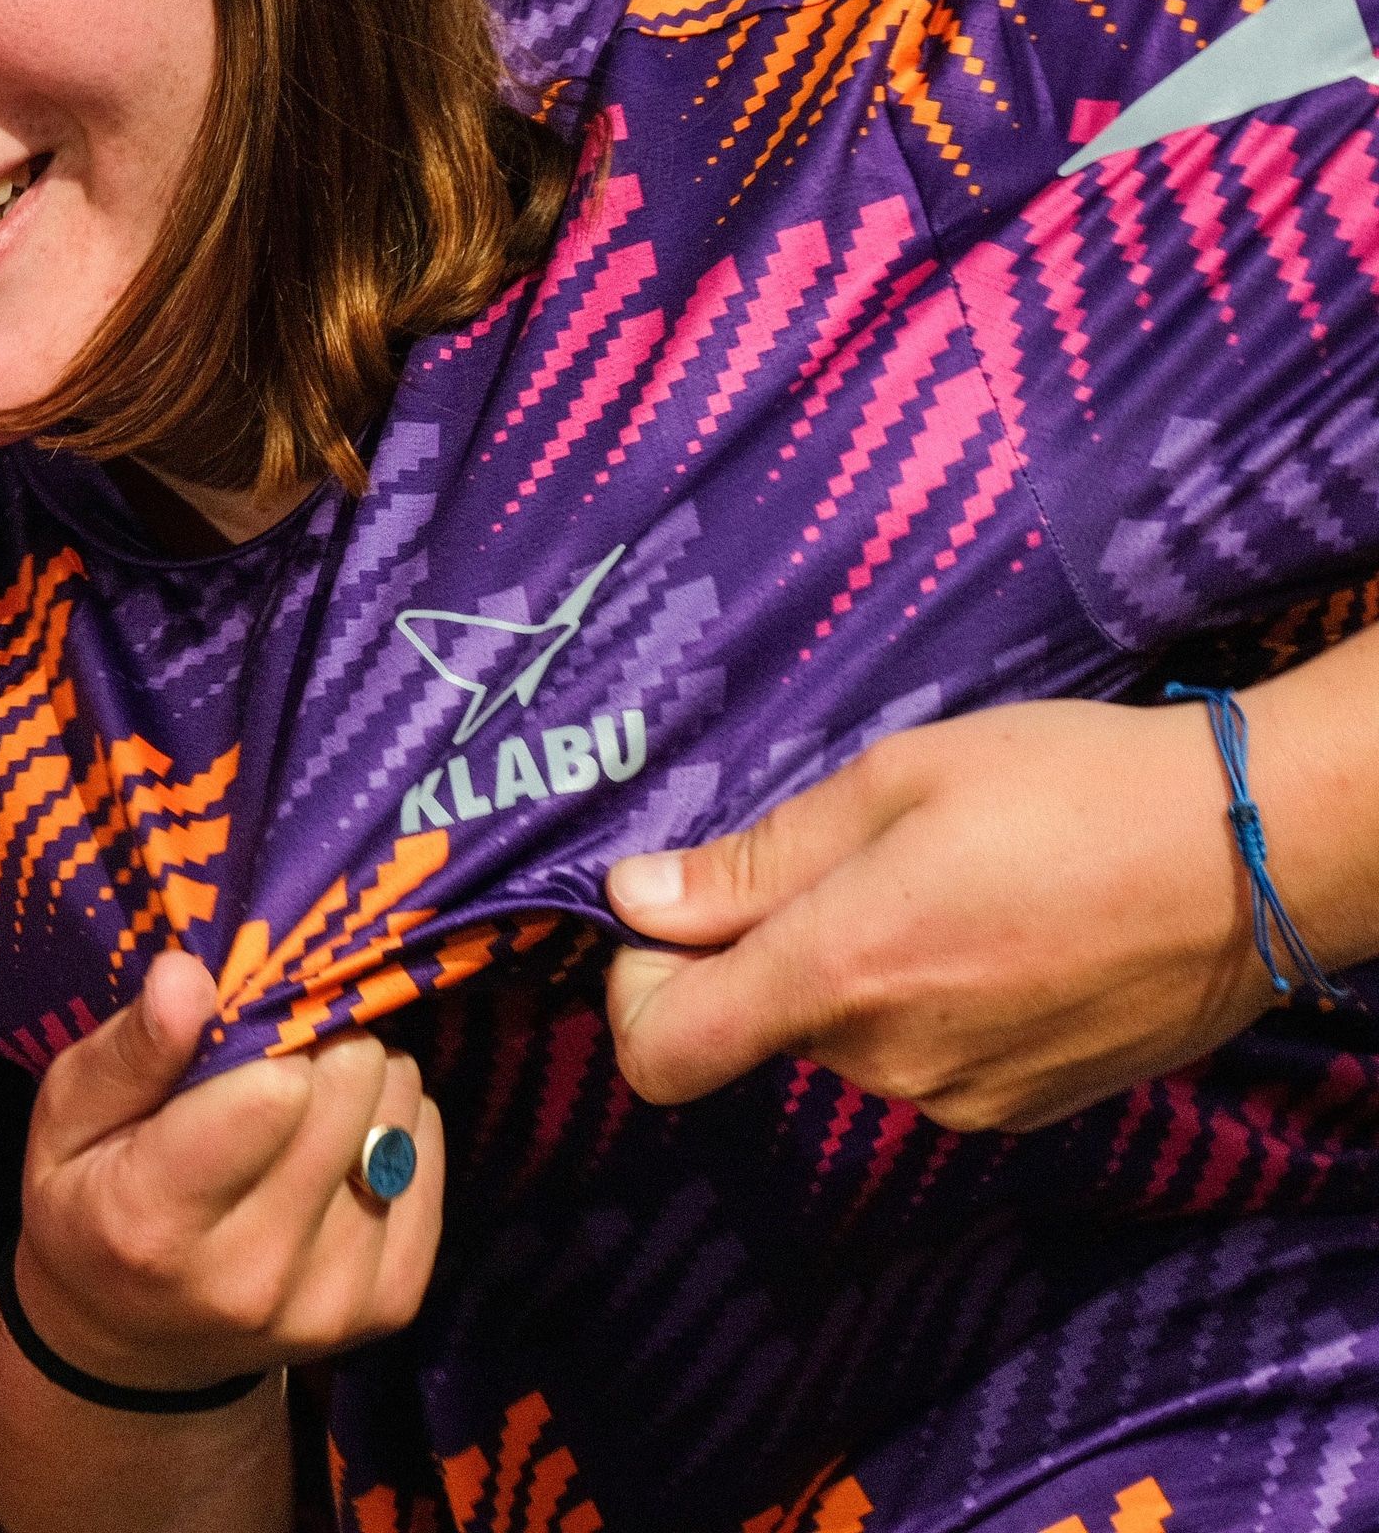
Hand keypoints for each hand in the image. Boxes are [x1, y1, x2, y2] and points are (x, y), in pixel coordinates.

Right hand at [9, 948, 442, 1393]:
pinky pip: (429, 1151)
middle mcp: (256, 1275)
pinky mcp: (393, 1301)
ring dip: (358, 1082)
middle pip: (350, 1086)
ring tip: (299, 1102)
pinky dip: (390, 1126)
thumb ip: (127, 1052)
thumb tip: (190, 976)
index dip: (261, 1032)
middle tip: (270, 1057)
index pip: (273, 1090)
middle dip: (314, 1044)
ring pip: (400, 1110)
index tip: (233, 1027)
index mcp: (156, 1224)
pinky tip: (334, 1143)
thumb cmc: (89, 1204)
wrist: (134, 1344)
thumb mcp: (63, 1120)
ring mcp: (335, 1297)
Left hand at [603, 696, 1276, 1130]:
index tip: (667, 920)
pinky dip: (928, 1004)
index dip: (637, 988)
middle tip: (851, 858)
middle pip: (758, 1027)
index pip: (663, 1051)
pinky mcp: (1026, 1110)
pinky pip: (924, 1060)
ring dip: (856, 974)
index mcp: (840, 974)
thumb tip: (636, 900)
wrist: (1258, 857)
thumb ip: (755, 861)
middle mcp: (891, 1062)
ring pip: (845, 1041)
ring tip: (947, 884)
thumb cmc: (1073, 790)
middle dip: (766, 952)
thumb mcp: (893, 782)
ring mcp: (965, 1099)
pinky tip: (998, 932)